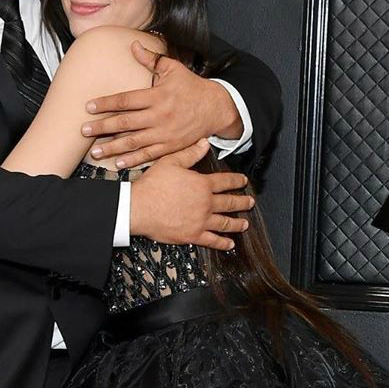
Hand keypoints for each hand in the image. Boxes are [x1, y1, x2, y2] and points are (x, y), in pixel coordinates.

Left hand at [83, 41, 240, 168]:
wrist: (216, 108)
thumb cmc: (191, 86)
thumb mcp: (173, 69)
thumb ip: (151, 59)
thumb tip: (133, 45)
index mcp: (157, 96)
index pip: (126, 100)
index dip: (106, 103)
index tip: (89, 106)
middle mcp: (159, 116)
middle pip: (125, 123)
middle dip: (102, 127)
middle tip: (83, 130)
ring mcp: (164, 134)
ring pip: (134, 142)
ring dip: (112, 147)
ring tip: (95, 151)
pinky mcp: (170, 147)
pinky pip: (148, 155)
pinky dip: (132, 160)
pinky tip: (117, 162)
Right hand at [126, 139, 253, 250]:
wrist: (138, 208)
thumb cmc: (151, 186)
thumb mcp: (170, 162)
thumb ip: (190, 153)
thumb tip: (204, 143)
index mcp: (202, 184)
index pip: (226, 181)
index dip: (237, 180)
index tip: (243, 182)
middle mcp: (206, 203)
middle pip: (230, 202)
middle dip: (243, 202)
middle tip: (250, 203)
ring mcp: (201, 221)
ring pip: (225, 222)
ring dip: (237, 223)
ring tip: (244, 224)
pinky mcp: (193, 235)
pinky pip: (212, 240)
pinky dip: (223, 243)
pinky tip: (230, 244)